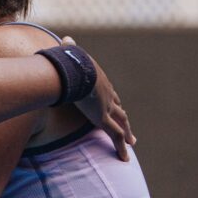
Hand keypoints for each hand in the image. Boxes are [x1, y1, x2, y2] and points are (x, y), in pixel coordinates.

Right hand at [61, 41, 134, 160]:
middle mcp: (107, 95)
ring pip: (121, 123)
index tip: (115, 106)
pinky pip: (115, 136)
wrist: (78, 69)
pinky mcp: (103, 119)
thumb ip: (69, 48)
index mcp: (100, 82)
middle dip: (123, 118)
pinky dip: (120, 147)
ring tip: (132, 142)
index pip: (109, 94)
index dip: (112, 101)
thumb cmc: (72, 61)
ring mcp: (107, 108)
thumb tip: (66, 39)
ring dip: (126, 132)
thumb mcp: (71, 53)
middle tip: (128, 125)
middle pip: (119, 108)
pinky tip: (125, 158)